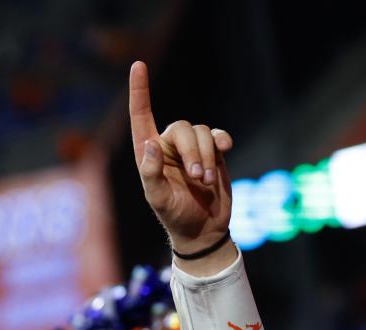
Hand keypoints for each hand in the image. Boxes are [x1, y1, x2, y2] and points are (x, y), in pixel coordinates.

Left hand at [129, 61, 232, 253]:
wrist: (203, 229)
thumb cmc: (175, 216)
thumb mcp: (158, 199)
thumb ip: (151, 173)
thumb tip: (150, 145)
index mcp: (148, 154)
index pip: (141, 117)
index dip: (139, 91)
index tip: (138, 64)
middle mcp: (167, 146)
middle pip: (182, 127)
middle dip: (192, 151)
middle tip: (197, 179)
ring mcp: (191, 148)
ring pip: (202, 132)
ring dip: (206, 155)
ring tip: (205, 181)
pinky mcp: (212, 152)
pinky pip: (218, 135)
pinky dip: (221, 142)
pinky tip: (226, 150)